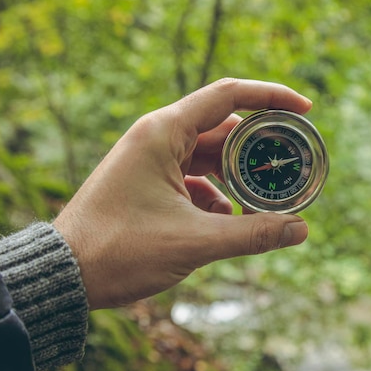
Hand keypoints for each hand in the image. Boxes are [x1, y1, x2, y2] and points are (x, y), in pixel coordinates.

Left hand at [53, 78, 311, 309]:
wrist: (64, 275)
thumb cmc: (119, 250)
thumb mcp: (194, 241)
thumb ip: (252, 234)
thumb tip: (301, 229)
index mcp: (164, 132)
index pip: (228, 95)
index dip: (272, 97)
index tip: (306, 108)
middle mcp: (157, 138)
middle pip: (224, 130)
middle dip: (258, 152)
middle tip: (288, 170)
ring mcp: (151, 161)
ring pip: (210, 158)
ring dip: (237, 180)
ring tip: (260, 207)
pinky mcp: (149, 184)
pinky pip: (193, 180)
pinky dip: (215, 197)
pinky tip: (224, 224)